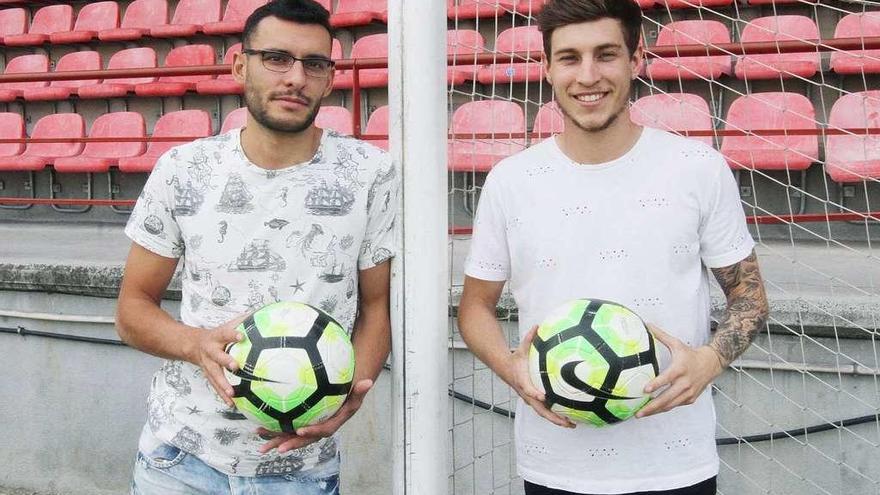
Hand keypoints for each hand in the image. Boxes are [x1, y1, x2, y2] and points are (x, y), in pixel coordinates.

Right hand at [191, 314, 246, 406]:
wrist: (194, 345)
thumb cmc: (218, 334)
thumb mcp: (228, 324)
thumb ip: (244, 320)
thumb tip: (265, 313)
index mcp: (217, 337)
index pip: (225, 333)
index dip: (233, 335)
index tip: (242, 336)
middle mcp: (211, 351)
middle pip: (217, 356)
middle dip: (225, 361)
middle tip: (235, 366)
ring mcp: (208, 365)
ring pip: (215, 375)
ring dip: (223, 385)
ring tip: (232, 393)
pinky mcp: (208, 375)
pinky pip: (215, 387)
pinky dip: (223, 396)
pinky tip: (232, 404)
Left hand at [258, 378, 372, 453]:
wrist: (342, 395)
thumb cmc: (349, 394)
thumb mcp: (357, 392)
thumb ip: (360, 390)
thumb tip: (369, 381)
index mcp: (331, 423)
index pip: (322, 430)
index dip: (311, 432)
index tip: (300, 430)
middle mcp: (317, 428)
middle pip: (304, 439)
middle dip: (291, 444)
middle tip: (279, 448)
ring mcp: (308, 426)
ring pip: (291, 436)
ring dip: (277, 440)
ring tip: (261, 444)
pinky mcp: (300, 422)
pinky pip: (286, 427)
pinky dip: (273, 428)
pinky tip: (258, 428)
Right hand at [508, 325, 574, 428]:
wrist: (505, 369)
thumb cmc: (516, 359)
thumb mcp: (521, 348)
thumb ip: (529, 338)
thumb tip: (537, 325)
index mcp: (522, 381)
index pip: (528, 389)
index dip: (534, 394)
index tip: (543, 396)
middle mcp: (527, 394)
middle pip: (539, 409)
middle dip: (553, 417)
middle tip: (566, 422)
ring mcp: (530, 399)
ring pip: (543, 413)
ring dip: (556, 420)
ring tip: (572, 425)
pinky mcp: (534, 401)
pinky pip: (545, 410)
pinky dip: (555, 416)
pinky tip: (568, 418)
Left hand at [636, 324, 723, 417]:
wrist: (711, 364)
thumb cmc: (690, 354)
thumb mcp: (676, 344)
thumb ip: (661, 336)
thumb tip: (647, 324)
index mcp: (680, 369)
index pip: (667, 378)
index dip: (656, 385)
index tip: (645, 390)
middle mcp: (685, 383)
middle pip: (667, 398)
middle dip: (651, 407)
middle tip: (638, 412)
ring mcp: (688, 393)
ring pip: (670, 405)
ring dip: (656, 411)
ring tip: (641, 414)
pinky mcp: (690, 399)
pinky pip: (675, 406)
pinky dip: (664, 409)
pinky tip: (653, 411)